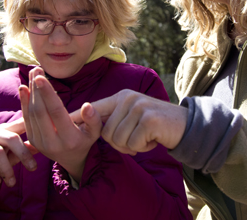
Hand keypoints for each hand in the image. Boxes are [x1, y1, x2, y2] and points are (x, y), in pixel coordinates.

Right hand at [0, 119, 37, 204]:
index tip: (47, 135)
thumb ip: (24, 150)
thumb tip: (41, 146)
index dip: (33, 126)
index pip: (20, 124)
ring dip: (6, 169)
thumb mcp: (11, 156)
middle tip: (33, 169)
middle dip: (24, 154)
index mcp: (3, 128)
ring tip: (12, 183)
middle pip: (11, 138)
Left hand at [18, 67, 101, 182]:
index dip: (47, 94)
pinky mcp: (32, 141)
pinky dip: (24, 102)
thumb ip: (94, 119)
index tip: (39, 77)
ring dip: (30, 92)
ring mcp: (39, 143)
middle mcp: (52, 143)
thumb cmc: (86, 140)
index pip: (56, 112)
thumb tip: (87, 105)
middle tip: (36, 69)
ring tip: (32, 73)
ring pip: (31, 114)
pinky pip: (26, 119)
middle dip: (37, 89)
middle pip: (40, 111)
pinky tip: (24, 87)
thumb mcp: (95, 132)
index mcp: (69, 139)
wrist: (72, 159)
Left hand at [69, 89, 187, 155]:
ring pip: (118, 140)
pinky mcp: (148, 119)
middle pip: (106, 133)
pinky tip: (153, 139)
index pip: (94, 108)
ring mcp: (138, 107)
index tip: (60, 122)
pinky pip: (132, 144)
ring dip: (132, 146)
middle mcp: (127, 99)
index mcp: (120, 98)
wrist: (185, 125)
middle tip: (138, 138)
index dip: (77, 117)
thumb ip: (114, 119)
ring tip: (146, 137)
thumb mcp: (133, 117)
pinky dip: (143, 147)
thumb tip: (91, 125)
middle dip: (120, 143)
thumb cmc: (156, 125)